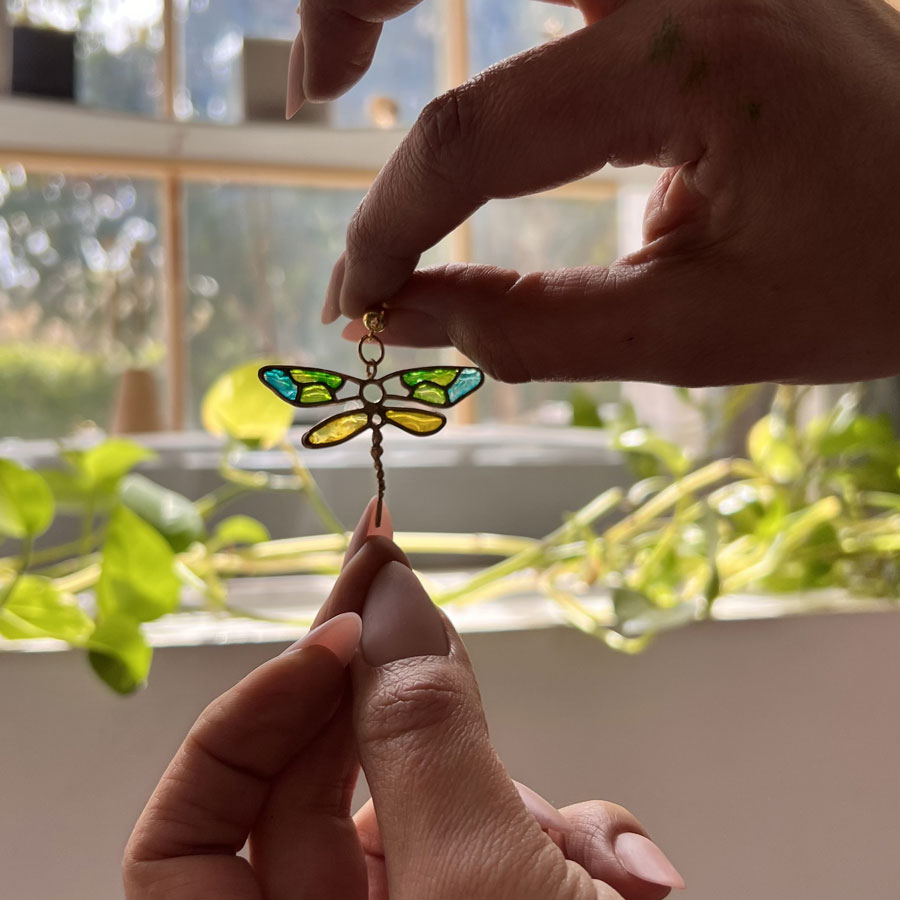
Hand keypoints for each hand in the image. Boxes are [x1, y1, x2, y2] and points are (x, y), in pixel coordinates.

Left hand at [124, 501, 684, 898]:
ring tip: (587, 845)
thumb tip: (392, 607)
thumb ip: (428, 744)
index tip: (343, 631)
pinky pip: (503, 843)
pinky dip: (570, 839)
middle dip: (404, 710)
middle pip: (330, 788)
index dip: (253, 718)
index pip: (189, 830)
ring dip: (523, 797)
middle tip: (433, 608)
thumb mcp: (482, 887)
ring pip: (435, 804)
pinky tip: (628, 873)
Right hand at [299, 0, 899, 386]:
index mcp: (690, 56)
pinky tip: (461, 34)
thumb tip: (409, 318)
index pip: (474, 134)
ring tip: (348, 54)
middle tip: (313, 87)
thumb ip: (539, 330)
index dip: (391, 225)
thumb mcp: (703, 334)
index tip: (359, 301)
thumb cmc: (876, 277)